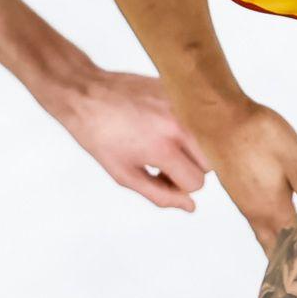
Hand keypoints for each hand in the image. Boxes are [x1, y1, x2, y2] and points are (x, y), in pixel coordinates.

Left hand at [44, 67, 208, 211]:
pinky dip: (186, 127)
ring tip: (164, 144)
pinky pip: (198, 118)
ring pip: (209, 140)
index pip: (196, 182)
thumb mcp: (125, 175)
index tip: (159, 177)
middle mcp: (180, 125)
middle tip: (163, 164)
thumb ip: (161, 195)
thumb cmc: (100, 136)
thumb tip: (191, 206)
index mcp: (164, 149)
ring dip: (192, 149)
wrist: (87, 95)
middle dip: (189, 169)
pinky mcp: (180, 91)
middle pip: (209, 163)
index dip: (178, 187)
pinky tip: (160, 124)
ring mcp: (182, 105)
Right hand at [202, 100, 296, 245]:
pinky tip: (283, 220)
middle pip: (276, 248)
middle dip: (293, 260)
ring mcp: (245, 203)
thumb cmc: (258, 136)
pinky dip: (272, 229)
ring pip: (266, 235)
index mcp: (273, 211)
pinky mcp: (240, 191)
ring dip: (282, 246)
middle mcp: (256, 214)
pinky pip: (258, 220)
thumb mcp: (296, 163)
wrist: (219, 118)